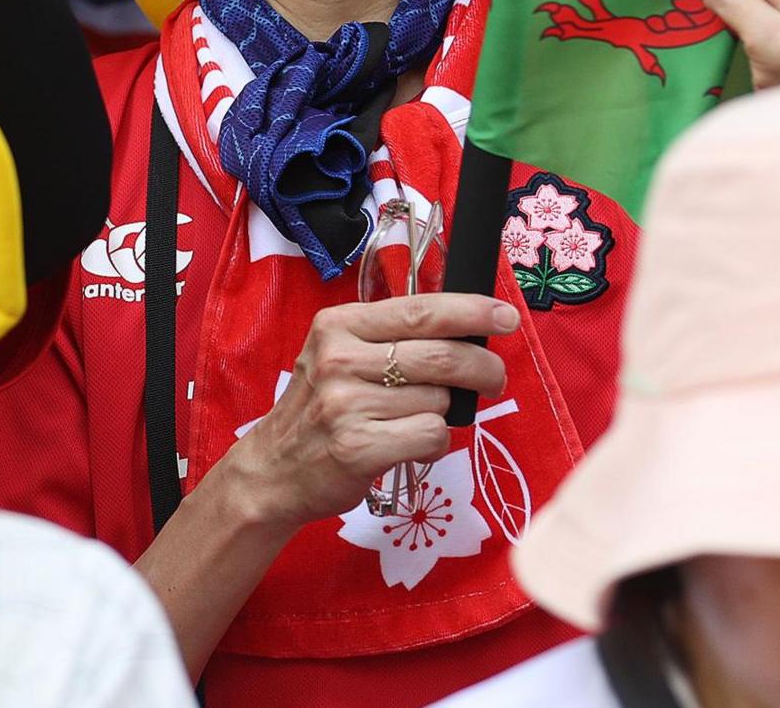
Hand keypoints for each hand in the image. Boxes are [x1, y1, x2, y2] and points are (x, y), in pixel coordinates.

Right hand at [215, 294, 514, 529]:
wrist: (273, 470)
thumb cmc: (319, 409)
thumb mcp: (338, 355)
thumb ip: (391, 339)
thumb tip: (468, 331)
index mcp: (338, 325)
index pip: (420, 310)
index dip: (471, 311)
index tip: (505, 316)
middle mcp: (339, 359)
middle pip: (442, 355)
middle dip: (483, 367)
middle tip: (495, 378)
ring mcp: (346, 405)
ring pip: (439, 401)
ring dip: (443, 413)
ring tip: (414, 421)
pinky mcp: (358, 447)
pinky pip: (430, 436)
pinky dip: (432, 443)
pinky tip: (407, 445)